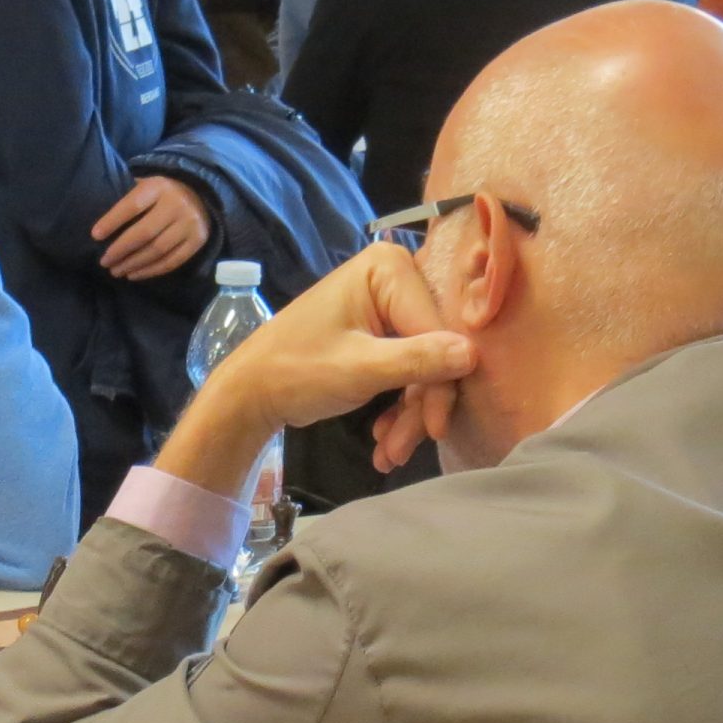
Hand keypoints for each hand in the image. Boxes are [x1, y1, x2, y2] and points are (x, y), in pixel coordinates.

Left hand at [93, 174, 211, 279]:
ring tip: (117, 271)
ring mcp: (190, 224)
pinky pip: (172, 261)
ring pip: (158, 250)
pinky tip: (134, 274)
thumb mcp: (146, 184)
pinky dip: (151, 271)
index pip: (132, 205)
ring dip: (134, 264)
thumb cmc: (162, 192)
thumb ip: (128, 198)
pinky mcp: (198, 241)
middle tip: (104, 261)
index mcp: (159, 186)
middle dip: (121, 249)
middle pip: (145, 233)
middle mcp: (177, 204)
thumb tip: (102, 226)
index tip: (95, 236)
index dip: (112, 221)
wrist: (201, 194)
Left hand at [155, 242, 474, 496]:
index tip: (435, 428)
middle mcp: (393, 276)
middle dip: (421, 405)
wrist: (249, 392)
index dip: (442, 382)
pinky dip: (399, 407)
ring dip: (410, 414)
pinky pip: (407, 368)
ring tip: (389, 453)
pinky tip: (384, 441)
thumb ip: (417, 361)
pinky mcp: (381, 331)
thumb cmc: (295, 371)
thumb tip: (472, 354)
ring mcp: (387, 304)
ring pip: (423, 365)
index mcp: (387, 269)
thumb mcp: (359, 370)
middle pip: (434, 347)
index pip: (438, 327)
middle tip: (404, 449)